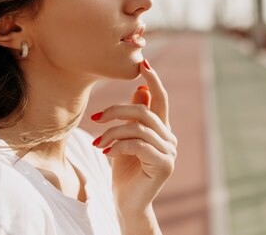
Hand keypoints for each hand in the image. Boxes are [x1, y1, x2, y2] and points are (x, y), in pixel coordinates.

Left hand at [90, 58, 176, 214]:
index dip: (153, 80)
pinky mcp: (164, 164)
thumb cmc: (124, 170)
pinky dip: (118, 146)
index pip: (160, 99)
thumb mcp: (125, 139)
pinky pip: (137, 145)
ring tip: (99, 143)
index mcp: (161, 130)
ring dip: (113, 133)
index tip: (143, 62)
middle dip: (116, 111)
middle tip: (95, 117)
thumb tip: (139, 88)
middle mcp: (169, 138)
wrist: (126, 202)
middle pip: (143, 111)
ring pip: (138, 128)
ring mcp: (169, 152)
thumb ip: (134, 117)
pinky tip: (107, 153)